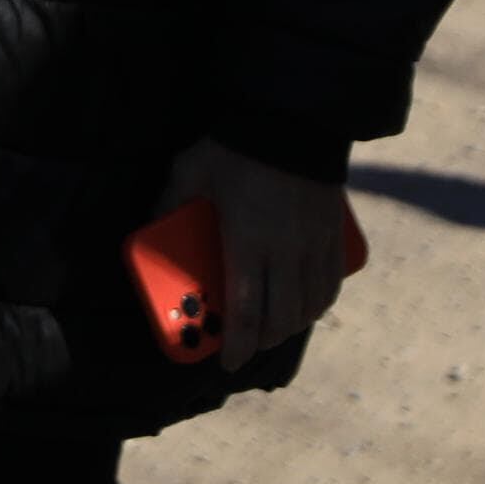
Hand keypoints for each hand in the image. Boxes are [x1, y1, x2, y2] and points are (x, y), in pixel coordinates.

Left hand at [157, 138, 348, 366]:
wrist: (290, 120)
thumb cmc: (232, 147)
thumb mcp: (188, 172)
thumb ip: (168, 203)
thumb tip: (149, 226)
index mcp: (249, 244)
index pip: (247, 311)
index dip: (238, 344)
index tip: (227, 363)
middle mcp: (287, 253)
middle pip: (282, 316)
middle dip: (263, 341)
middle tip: (246, 346)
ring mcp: (315, 245)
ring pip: (310, 305)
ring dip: (292, 325)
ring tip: (273, 330)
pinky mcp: (334, 235)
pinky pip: (331, 283)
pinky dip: (319, 304)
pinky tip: (308, 306)